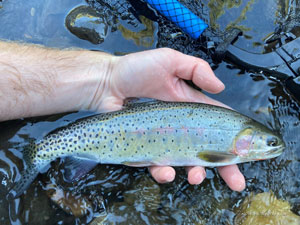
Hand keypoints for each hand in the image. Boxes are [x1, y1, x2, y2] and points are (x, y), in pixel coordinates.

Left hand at [91, 48, 244, 190]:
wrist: (105, 84)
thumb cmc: (135, 70)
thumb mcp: (169, 60)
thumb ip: (196, 69)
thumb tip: (220, 87)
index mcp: (190, 107)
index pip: (218, 126)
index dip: (234, 140)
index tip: (248, 154)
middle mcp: (180, 127)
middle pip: (207, 150)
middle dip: (224, 167)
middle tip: (237, 182)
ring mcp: (163, 140)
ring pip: (185, 163)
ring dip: (194, 173)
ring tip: (196, 177)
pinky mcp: (145, 149)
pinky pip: (157, 166)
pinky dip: (163, 172)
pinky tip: (164, 170)